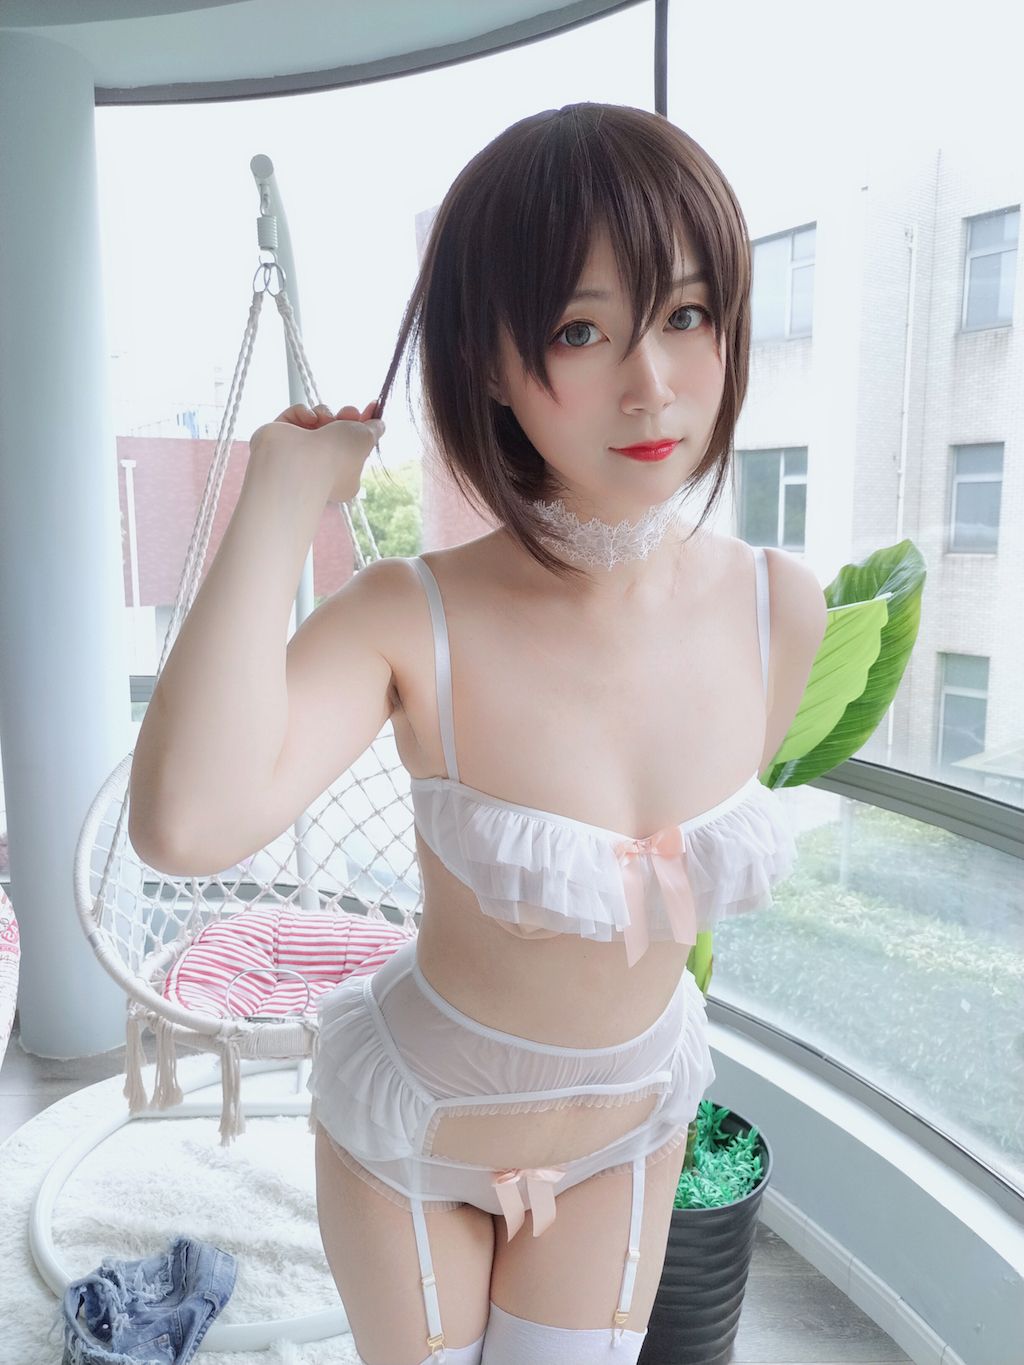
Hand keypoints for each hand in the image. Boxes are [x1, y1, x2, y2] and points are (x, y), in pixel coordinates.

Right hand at [249, 400, 384, 504]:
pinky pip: (295, 415)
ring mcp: (299, 452)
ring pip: (317, 420)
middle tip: (349, 412)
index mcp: (343, 476)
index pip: (356, 446)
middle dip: (346, 417)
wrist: (297, 459)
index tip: (373, 406)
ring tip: (325, 420)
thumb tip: (378, 424)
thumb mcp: (367, 440)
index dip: (366, 424)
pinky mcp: (280, 437)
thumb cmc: (336, 455)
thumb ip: (375, 429)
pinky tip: (309, 420)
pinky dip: (303, 413)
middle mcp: (321, 466)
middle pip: (337, 431)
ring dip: (325, 414)